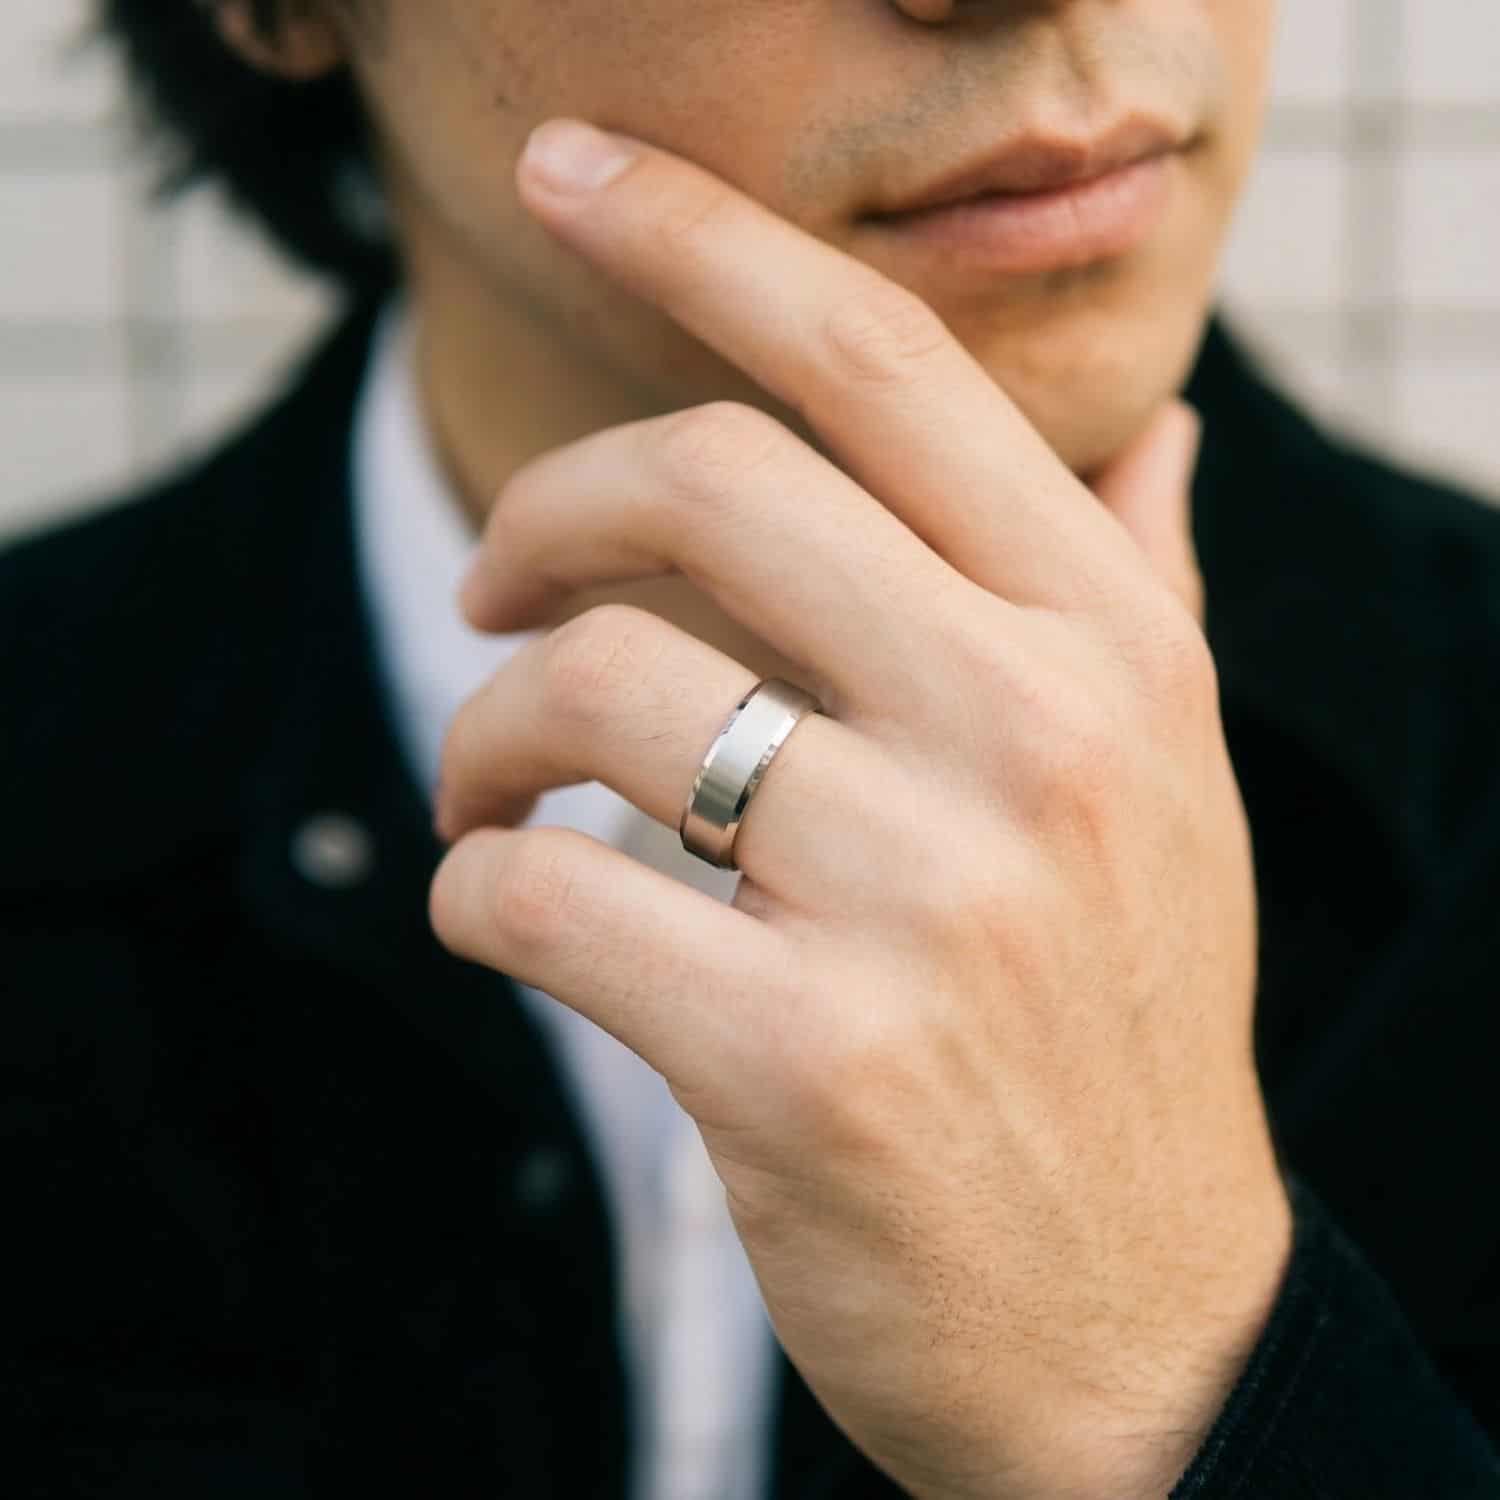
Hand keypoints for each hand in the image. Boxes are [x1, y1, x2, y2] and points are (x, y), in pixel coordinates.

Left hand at [430, 118, 1291, 1499]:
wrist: (1135, 1326)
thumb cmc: (1119, 1033)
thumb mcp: (1170, 788)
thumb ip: (1141, 590)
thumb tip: (1150, 431)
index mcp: (1110, 649)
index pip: (883, 369)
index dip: (705, 235)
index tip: (568, 169)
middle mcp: (1036, 741)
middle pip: (704, 490)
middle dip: (539, 516)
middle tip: (487, 585)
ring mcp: (925, 902)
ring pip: (592, 692)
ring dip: (475, 730)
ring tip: (477, 794)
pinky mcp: (806, 1066)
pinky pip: (540, 896)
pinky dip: (474, 889)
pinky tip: (506, 913)